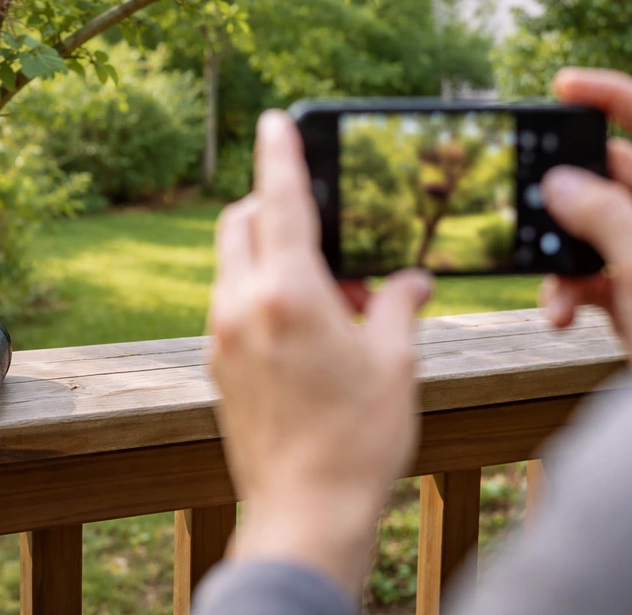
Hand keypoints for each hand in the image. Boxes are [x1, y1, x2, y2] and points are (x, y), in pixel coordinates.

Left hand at [209, 110, 431, 593]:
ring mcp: (220, 336)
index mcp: (288, 294)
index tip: (276, 120)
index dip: (281, 153)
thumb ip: (401, 307)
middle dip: (273, 205)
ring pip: (233, 262)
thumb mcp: (396, 364)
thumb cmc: (356, 439)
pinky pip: (231, 301)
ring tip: (329, 293)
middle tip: (323, 227)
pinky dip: (259, 290)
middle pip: (242, 222)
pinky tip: (303, 326)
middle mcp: (242, 306)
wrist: (303, 511)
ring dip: (270, 252)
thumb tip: (415, 281)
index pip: (282, 200)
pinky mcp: (216, 364)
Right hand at [541, 68, 631, 365]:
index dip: (612, 94)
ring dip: (561, 258)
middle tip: (533, 199)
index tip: (563, 84)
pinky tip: (562, 315)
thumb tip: (559, 182)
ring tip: (553, 284)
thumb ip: (601, 216)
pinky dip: (568, 292)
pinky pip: (589, 274)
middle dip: (566, 194)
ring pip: (590, 230)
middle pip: (610, 176)